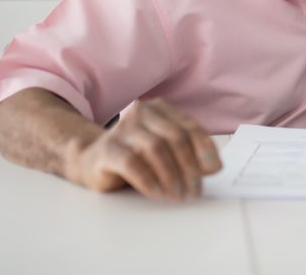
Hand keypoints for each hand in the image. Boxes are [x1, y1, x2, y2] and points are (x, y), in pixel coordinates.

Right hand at [63, 98, 221, 200]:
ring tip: (177, 195)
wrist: (91, 160)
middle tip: (195, 191)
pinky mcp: (107, 149)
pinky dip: (148, 180)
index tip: (213, 171)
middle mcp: (141, 113)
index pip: (189, 127)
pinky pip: (132, 163)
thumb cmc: (135, 156)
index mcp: (160, 109)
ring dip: (171, 176)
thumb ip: (191, 154)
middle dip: (189, 168)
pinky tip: (157, 194)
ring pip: (155, 149)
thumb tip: (214, 166)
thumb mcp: (167, 152)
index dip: (204, 149)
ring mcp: (122, 129)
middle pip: (175, 138)